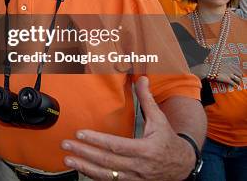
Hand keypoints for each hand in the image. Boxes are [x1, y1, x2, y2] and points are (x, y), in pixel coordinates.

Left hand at [61, 77, 195, 179]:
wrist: (182, 165)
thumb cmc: (168, 140)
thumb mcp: (160, 119)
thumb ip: (147, 99)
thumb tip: (141, 78)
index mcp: (146, 149)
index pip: (117, 146)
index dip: (98, 141)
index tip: (80, 133)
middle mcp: (139, 166)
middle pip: (107, 161)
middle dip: (85, 153)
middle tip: (66, 144)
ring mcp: (135, 178)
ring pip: (106, 175)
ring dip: (85, 167)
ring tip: (68, 159)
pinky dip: (93, 175)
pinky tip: (81, 168)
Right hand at [214, 61, 242, 86]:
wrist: (208, 69)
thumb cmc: (212, 66)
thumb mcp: (219, 63)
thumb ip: (224, 64)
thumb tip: (225, 65)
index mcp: (229, 65)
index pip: (238, 68)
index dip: (240, 72)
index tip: (240, 74)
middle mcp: (231, 69)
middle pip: (239, 74)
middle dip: (240, 77)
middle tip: (240, 79)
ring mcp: (230, 75)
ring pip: (238, 79)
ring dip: (239, 82)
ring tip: (238, 84)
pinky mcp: (227, 80)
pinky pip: (234, 83)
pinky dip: (235, 85)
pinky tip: (236, 87)